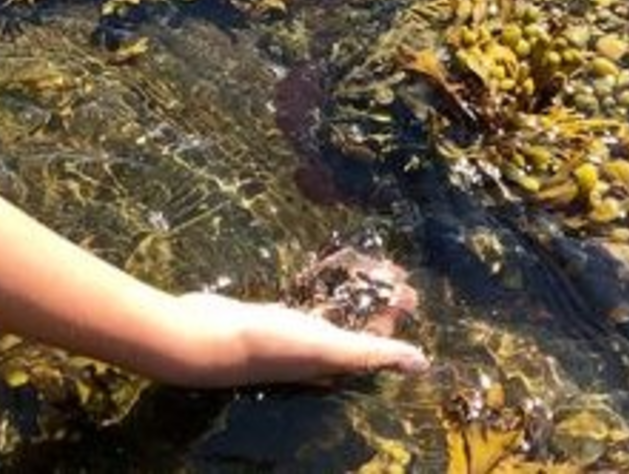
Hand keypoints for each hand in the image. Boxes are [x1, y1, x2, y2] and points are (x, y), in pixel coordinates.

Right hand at [164, 291, 427, 387]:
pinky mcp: (269, 315)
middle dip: (375, 298)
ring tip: (366, 263)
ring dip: (350, 289)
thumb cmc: (268, 344)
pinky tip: (321, 270)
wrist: (206, 338)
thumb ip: (373, 352)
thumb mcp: (327, 347)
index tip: (409, 290)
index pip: (375, 339)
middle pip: (355, 323)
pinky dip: (317, 284)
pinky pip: (304, 298)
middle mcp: (314, 349)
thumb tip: (423, 365)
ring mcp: (290, 332)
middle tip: (392, 270)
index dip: (394, 316)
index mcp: (332, 358)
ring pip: (330, 310)